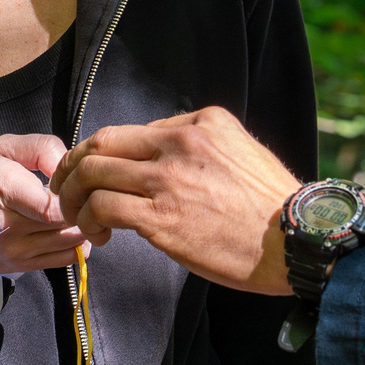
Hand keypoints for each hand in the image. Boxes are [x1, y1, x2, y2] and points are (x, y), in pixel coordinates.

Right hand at [0, 134, 85, 273]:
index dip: (73, 195)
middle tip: (81, 196)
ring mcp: (12, 252)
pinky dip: (75, 245)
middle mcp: (7, 226)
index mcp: (3, 188)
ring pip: (69, 243)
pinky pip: (63, 260)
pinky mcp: (17, 267)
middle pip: (66, 224)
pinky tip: (68, 229)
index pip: (55, 207)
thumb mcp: (2, 147)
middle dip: (80, 209)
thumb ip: (42, 149)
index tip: (74, 184)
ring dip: (80, 227)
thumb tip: (70, 167)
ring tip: (75, 211)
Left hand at [50, 107, 299, 292]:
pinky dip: (89, 220)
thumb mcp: (241, 150)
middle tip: (66, 192)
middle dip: (71, 168)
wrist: (297, 241)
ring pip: (92, 173)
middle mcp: (180, 143)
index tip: (98, 178)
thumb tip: (160, 157)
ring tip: (80, 219)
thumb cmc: (272, 206)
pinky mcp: (161, 218)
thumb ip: (199, 146)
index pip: (129, 131)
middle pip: (99, 143)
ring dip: (74, 198)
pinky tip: (99, 237)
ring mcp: (168, 179)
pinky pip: (103, 208)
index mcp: (200, 122)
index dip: (102, 154)